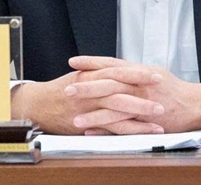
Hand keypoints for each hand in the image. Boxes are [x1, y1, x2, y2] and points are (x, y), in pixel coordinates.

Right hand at [11, 64, 165, 134]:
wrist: (37, 105)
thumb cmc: (58, 91)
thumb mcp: (79, 76)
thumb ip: (98, 74)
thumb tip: (118, 70)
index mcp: (91, 75)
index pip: (119, 71)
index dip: (138, 73)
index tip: (156, 74)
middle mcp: (92, 90)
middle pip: (122, 89)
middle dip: (144, 91)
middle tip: (163, 92)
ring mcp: (90, 107)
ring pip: (120, 108)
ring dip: (141, 112)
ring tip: (159, 115)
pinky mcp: (89, 123)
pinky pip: (112, 127)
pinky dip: (130, 129)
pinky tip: (145, 131)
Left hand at [67, 56, 200, 133]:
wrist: (193, 104)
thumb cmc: (172, 88)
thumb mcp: (152, 72)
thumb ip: (132, 71)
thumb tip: (113, 67)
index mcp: (139, 71)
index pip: (112, 64)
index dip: (92, 62)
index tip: (73, 62)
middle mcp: (140, 85)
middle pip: (109, 84)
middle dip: (87, 87)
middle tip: (67, 89)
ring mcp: (143, 103)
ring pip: (114, 108)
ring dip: (93, 114)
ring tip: (74, 118)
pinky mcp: (147, 121)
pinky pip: (124, 126)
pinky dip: (107, 129)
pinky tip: (92, 132)